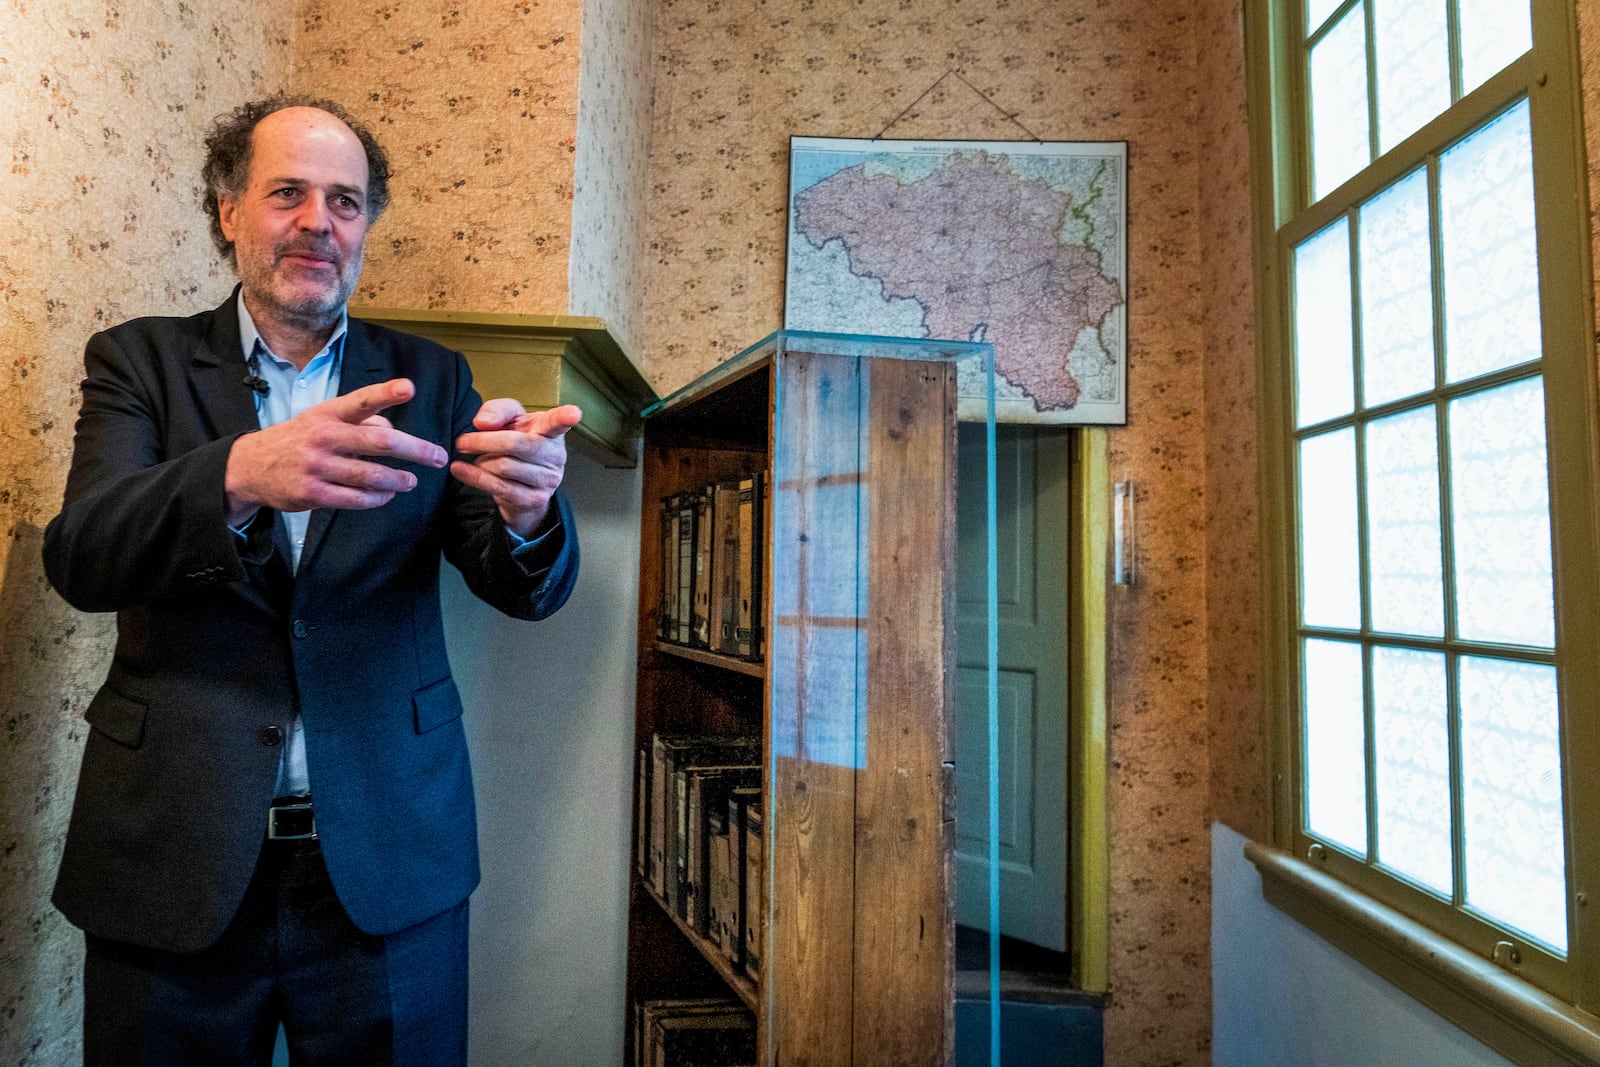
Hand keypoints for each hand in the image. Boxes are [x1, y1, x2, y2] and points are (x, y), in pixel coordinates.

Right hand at [223, 378, 447, 525]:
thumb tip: (392, 427)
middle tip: (438, 456)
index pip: (361, 400)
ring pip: (373, 475)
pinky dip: (378, 498)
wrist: (251, 466)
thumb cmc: (299, 439)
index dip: (386, 393)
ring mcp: (318, 466)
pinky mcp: (313, 493)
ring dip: (400, 479)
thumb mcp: (323, 419)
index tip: (409, 388)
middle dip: (416, 449)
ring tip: (411, 480)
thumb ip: (358, 421)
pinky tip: (387, 495)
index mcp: (328, 414)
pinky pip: (357, 499)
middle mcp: (324, 437)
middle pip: (380, 441)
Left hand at [452, 401, 581, 537]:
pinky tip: (461, 470)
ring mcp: (548, 480)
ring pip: (503, 466)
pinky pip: (499, 487)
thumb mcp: (509, 420)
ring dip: (481, 461)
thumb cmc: (516, 443)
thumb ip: (497, 411)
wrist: (520, 485)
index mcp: (550, 431)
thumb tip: (483, 423)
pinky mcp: (534, 500)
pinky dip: (475, 477)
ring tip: (478, 459)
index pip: (558, 423)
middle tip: (462, 441)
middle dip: (483, 441)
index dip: (565, 417)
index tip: (574, 413)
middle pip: (515, 444)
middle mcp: (555, 455)